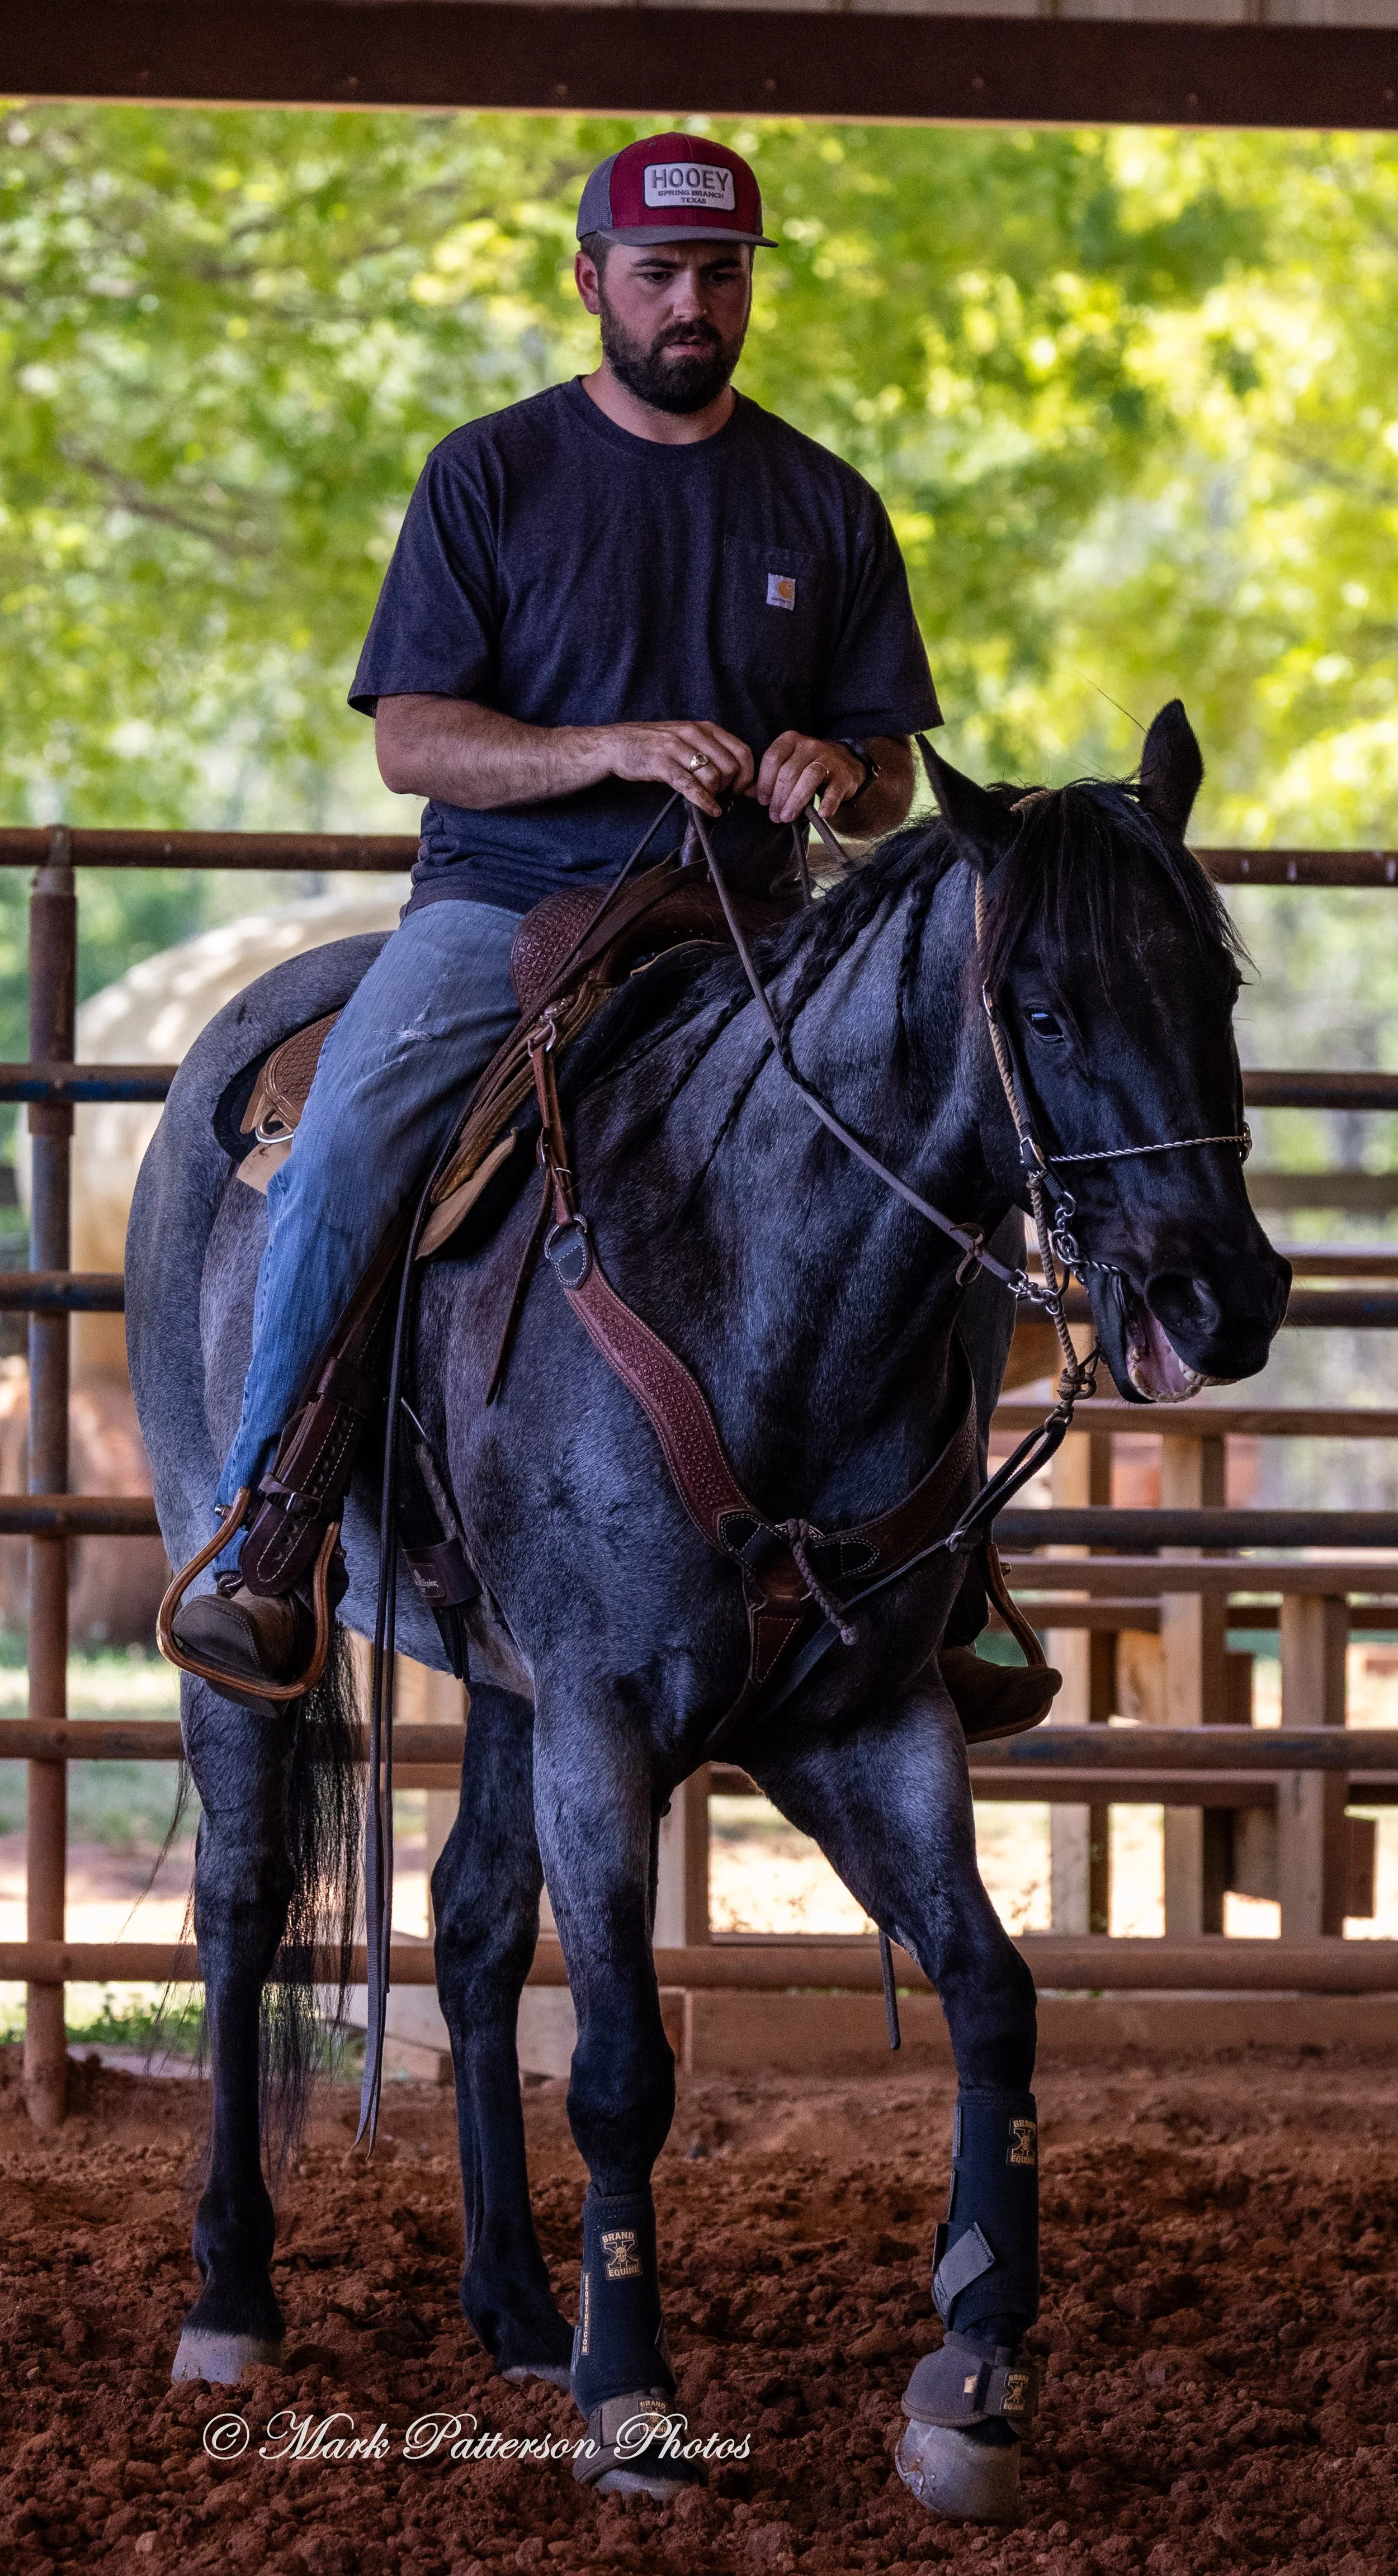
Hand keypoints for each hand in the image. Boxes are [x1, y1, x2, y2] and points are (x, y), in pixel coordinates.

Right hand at [596, 719, 753, 818]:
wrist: (618, 744)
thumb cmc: (655, 744)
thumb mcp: (687, 738)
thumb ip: (712, 751)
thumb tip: (740, 777)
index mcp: (704, 727)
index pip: (741, 751)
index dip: (747, 774)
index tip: (741, 788)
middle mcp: (693, 733)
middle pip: (730, 767)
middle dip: (730, 787)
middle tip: (721, 795)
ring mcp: (677, 747)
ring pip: (712, 777)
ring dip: (714, 794)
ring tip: (708, 799)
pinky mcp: (662, 764)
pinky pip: (691, 786)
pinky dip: (704, 802)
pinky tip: (710, 810)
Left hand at [750, 733, 865, 826]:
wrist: (845, 763)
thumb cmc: (808, 767)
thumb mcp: (788, 765)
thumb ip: (768, 778)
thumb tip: (748, 793)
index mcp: (791, 740)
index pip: (773, 758)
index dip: (765, 782)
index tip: (762, 801)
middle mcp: (809, 746)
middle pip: (789, 771)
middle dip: (779, 796)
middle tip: (775, 816)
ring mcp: (828, 759)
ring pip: (809, 777)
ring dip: (796, 800)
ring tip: (788, 817)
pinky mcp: (843, 776)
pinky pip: (834, 790)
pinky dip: (828, 803)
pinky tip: (821, 814)